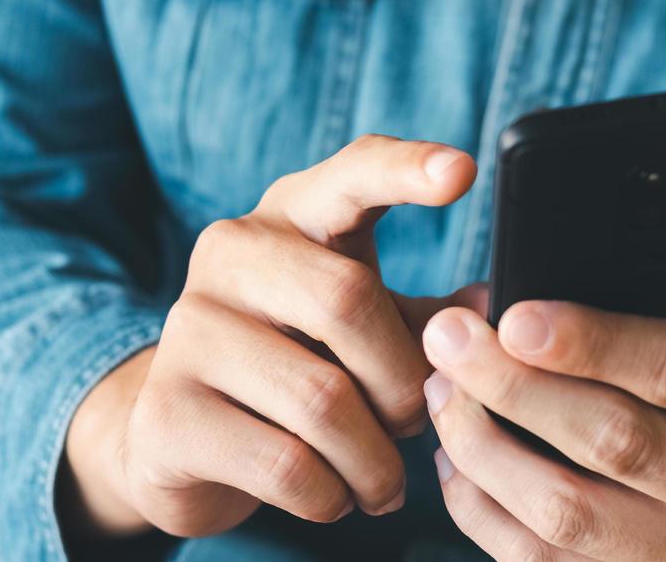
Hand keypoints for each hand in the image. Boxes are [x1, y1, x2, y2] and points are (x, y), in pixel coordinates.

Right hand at [58, 135, 484, 539]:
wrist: (178, 434)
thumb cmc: (295, 363)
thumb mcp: (361, 326)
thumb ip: (426, 317)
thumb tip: (497, 314)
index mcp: (291, 214)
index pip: (352, 172)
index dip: (406, 169)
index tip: (463, 172)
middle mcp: (231, 252)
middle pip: (348, 300)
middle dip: (404, 382)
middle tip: (414, 425)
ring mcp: (189, 328)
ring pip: (322, 400)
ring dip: (374, 460)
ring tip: (382, 481)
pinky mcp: (168, 410)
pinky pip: (286, 464)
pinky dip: (330, 496)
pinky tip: (330, 494)